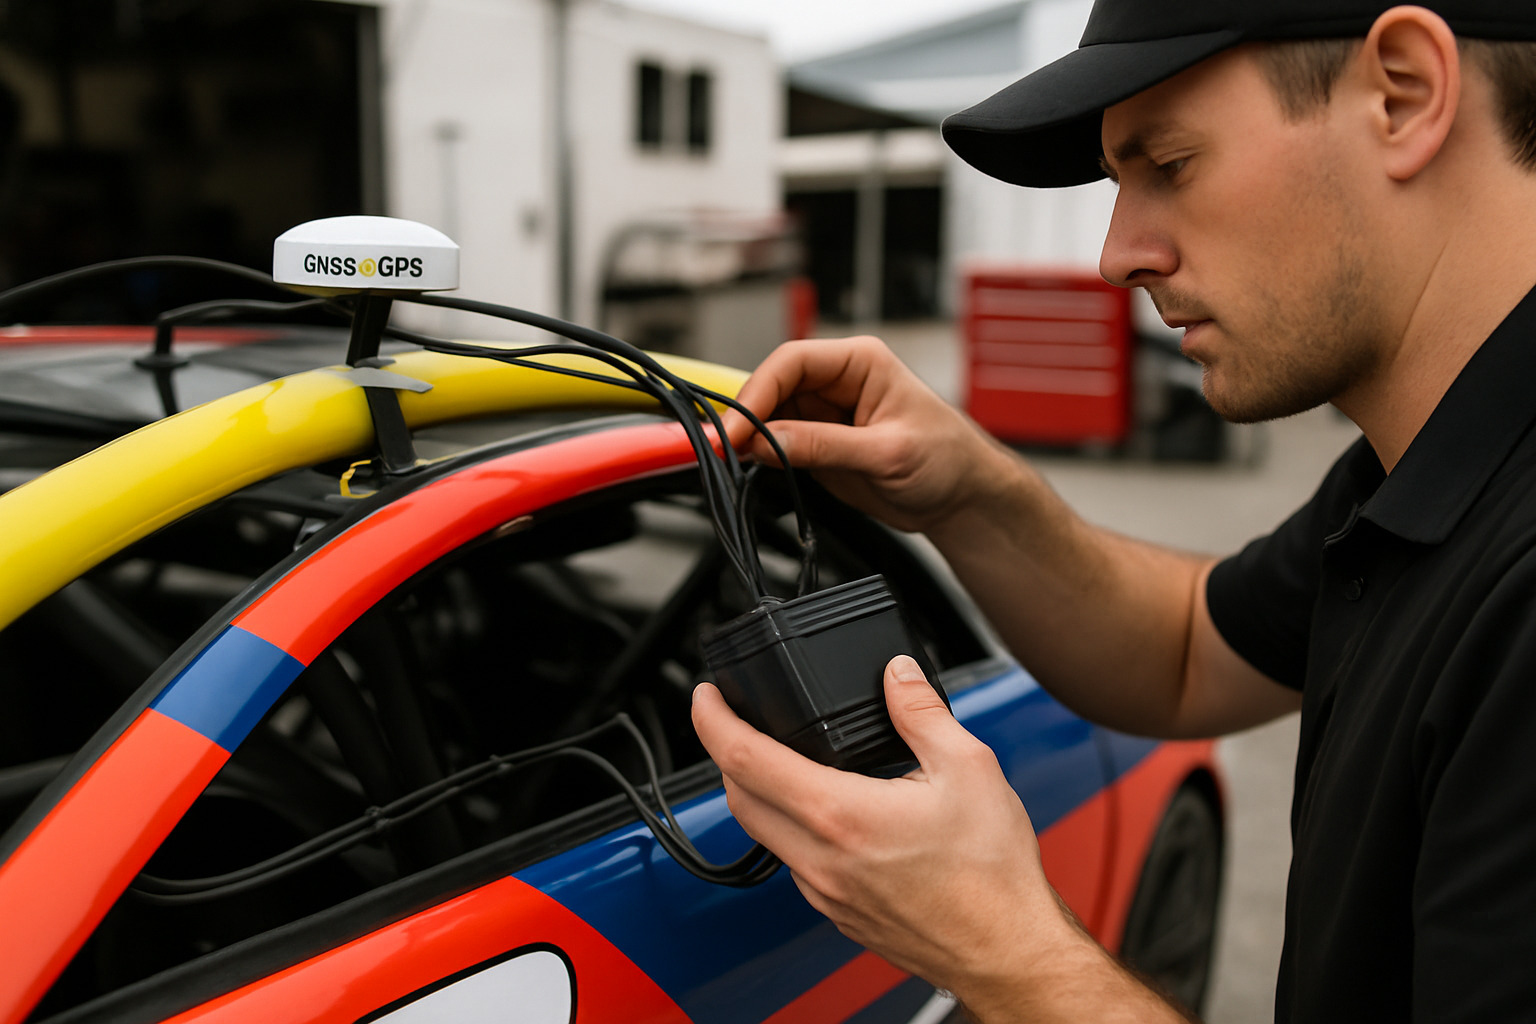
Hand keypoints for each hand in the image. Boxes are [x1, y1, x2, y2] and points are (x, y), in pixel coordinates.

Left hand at [691, 654, 1074, 1004]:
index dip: (712, 719)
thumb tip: (896, 673)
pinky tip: (826, 811)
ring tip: (780, 759)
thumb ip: (921, 711)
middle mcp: (819, 858)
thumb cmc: (991, 875)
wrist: (1006, 951)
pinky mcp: (836, 912)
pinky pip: (793, 862)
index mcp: (840, 814)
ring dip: (757, 793)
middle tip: (737, 721)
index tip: (706, 696)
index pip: (743, 759)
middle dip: (725, 754)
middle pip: (737, 799)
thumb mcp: (968, 766)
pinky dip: (790, 828)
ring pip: (763, 833)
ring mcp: (823, 892)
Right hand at [725, 336, 1013, 533]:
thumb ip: (825, 446)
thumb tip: (768, 442)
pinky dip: (759, 455)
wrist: (961, 500)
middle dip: (746, 415)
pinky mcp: (818, 444)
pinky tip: (750, 467)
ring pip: (768, 415)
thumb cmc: (947, 460)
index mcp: (859, 362)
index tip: (738, 427)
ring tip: (733, 460)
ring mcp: (825, 414)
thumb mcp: (887, 453)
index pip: (792, 362)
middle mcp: (837, 382)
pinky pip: (776, 443)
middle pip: (772, 386)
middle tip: (725, 447)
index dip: (758, 391)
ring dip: (749, 437)